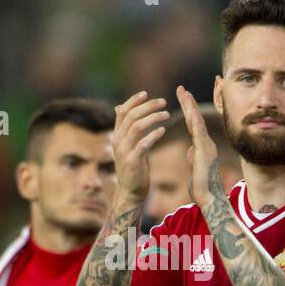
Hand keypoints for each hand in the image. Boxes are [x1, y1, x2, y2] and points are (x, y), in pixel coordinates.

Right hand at [112, 91, 169, 206]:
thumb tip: (120, 108)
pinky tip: (163, 130)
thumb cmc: (134, 168)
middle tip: (163, 102)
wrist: (130, 192)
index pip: (122, 112)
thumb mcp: (128, 145)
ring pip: (136, 127)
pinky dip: (153, 135)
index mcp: (118, 135)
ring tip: (166, 114)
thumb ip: (126, 128)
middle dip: (147, 107)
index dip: (133, 101)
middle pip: (130, 116)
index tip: (146, 93)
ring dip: (152, 118)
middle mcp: (118, 140)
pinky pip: (142, 144)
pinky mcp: (132, 161)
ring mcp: (124, 151)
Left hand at [177, 86, 221, 211]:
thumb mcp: (195, 170)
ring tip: (184, 94)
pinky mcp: (205, 154)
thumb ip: (193, 158)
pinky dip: (195, 122)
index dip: (187, 111)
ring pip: (198, 124)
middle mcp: (206, 145)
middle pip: (196, 120)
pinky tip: (190, 112)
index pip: (193, 126)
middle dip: (188, 103)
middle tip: (181, 88)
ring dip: (191, 108)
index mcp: (202, 148)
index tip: (182, 98)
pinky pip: (199, 135)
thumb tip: (190, 151)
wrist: (210, 200)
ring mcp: (207, 148)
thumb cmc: (202, 188)